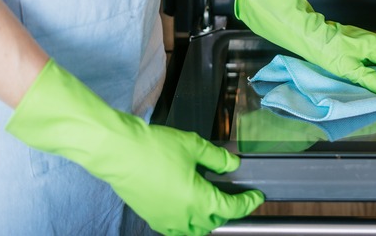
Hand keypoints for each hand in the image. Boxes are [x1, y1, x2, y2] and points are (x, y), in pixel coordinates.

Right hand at [6, 60, 263, 234]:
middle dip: (228, 213)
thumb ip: (218, 158)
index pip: (231, 209)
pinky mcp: (150, 216)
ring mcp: (164, 219)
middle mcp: (182, 216)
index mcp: (198, 201)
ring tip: (212, 204)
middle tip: (235, 197)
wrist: (119, 151)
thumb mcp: (194, 147)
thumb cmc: (154, 148)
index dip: (247, 203)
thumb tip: (233, 164)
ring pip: (193, 231)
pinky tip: (187, 208)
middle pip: (213, 223)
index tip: (256, 197)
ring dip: (207, 221)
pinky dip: (186, 223)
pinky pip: (175, 229)